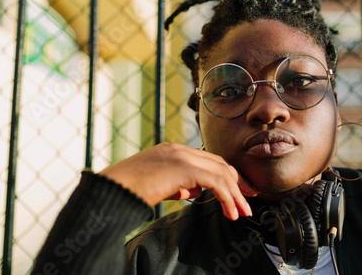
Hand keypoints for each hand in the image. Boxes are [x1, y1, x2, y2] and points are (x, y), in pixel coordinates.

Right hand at [98, 143, 258, 219]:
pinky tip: (230, 210)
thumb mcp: (159, 186)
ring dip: (235, 193)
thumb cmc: (129, 190)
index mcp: (173, 151)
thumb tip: (195, 190)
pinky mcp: (182, 167)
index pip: (209, 160)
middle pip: (219, 163)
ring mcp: (181, 156)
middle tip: (250, 198)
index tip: (240, 190)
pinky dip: (227, 196)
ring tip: (242, 211)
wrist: (111, 189)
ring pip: (220, 171)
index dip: (227, 175)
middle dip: (238, 182)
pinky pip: (214, 181)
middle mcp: (179, 150)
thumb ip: (179, 185)